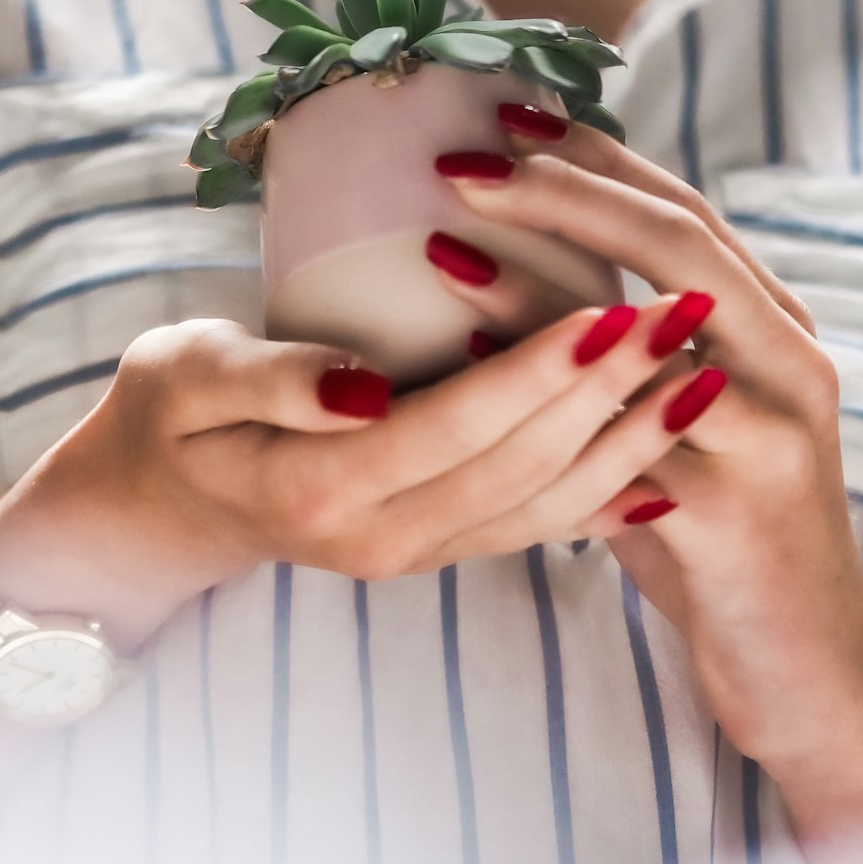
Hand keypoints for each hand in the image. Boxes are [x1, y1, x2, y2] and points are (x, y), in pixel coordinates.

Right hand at [0, 297, 707, 654]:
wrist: (161, 508)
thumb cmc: (168, 418)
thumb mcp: (186, 378)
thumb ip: (271, 380)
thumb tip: (365, 384)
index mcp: (320, 490)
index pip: (455, 425)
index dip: (539, 369)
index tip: (614, 308)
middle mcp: (381, 541)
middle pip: (521, 464)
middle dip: (612, 388)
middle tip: (686, 313)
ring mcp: (414, 556)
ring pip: (547, 504)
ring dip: (631, 439)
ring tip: (702, 371)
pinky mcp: (436, 550)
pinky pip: (537, 526)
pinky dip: (606, 490)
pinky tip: (665, 453)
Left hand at [425, 104, 862, 841]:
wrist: (807, 672)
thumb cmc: (721, 542)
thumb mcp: (682, 431)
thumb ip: (629, 362)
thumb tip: (518, 297)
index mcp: (774, 330)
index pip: (683, 212)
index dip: (599, 158)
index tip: (509, 115)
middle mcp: (788, 362)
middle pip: (676, 242)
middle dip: (565, 189)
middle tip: (466, 156)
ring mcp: (772, 431)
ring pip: (654, 329)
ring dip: (538, 278)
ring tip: (443, 235)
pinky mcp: (737, 507)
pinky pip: (631, 435)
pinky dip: (551, 392)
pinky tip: (471, 364)